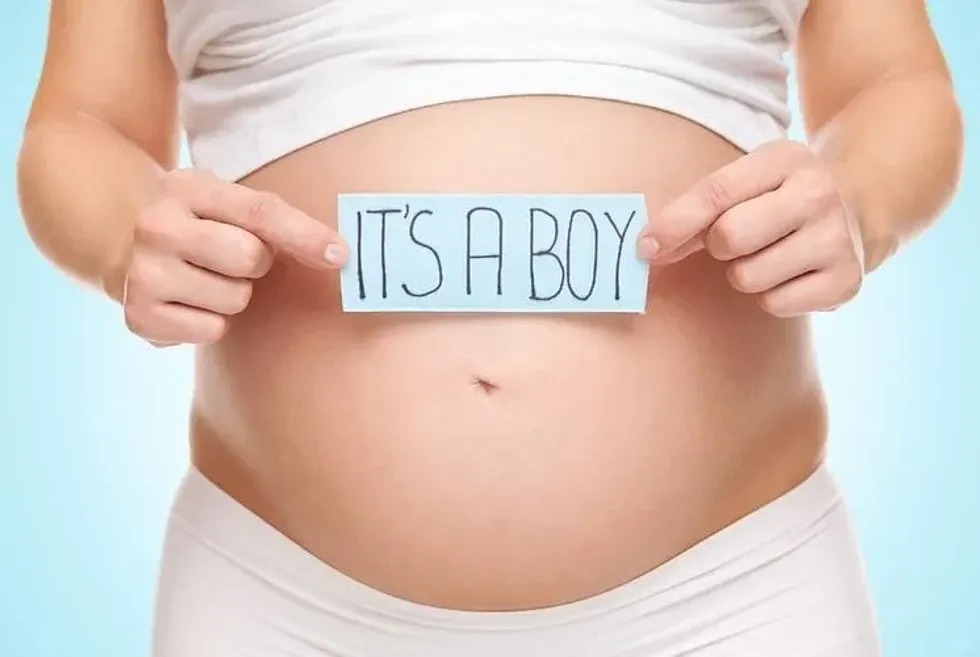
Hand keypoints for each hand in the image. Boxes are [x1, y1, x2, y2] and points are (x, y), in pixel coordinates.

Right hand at [123, 168, 347, 346]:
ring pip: (235, 300)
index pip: (259, 212)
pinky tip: (191, 302)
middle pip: (250, 258)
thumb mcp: (228, 203)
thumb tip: (336, 253)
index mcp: (187, 187)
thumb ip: (276, 220)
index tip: (339, 255)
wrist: (127, 245)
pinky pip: (212, 331)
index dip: (304, 235)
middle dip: (256, 263)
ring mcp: (143, 272)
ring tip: (208, 278)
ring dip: (234, 294)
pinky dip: (212, 322)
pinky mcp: (140, 316)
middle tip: (235, 257)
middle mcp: (157, 226)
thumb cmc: (201, 224)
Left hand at [638, 140, 865, 317]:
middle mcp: (819, 193)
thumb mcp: (746, 183)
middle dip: (718, 246)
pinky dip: (771, 295)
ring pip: (748, 277)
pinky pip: (774, 304)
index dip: (674, 223)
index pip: (715, 193)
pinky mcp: (845, 282)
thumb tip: (649, 247)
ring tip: (769, 254)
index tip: (646, 247)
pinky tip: (791, 272)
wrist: (856, 208)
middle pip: (729, 237)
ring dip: (744, 273)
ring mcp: (837, 238)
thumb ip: (698, 209)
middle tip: (737, 240)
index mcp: (785, 159)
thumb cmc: (778, 198)